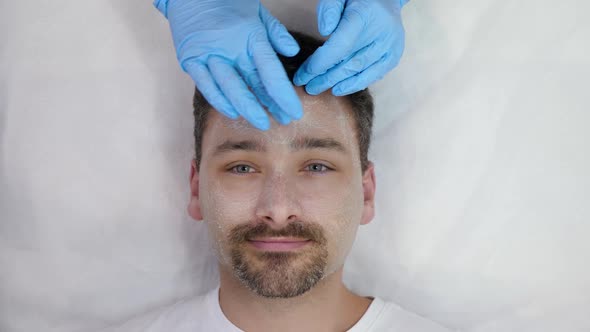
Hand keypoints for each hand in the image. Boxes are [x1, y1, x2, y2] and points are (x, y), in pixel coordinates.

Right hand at [153, 0, 302, 129]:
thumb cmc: (228, 2)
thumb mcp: (258, 12)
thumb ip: (276, 33)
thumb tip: (293, 51)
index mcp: (250, 35)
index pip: (270, 71)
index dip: (283, 95)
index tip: (295, 112)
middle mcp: (229, 47)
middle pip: (251, 84)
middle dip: (269, 106)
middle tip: (284, 121)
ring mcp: (208, 54)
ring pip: (229, 89)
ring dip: (247, 109)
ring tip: (262, 123)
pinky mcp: (190, 60)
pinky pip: (206, 86)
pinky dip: (220, 101)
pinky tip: (234, 113)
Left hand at [294, 0, 407, 95]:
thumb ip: (329, 9)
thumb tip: (324, 32)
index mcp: (365, 15)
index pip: (340, 46)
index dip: (320, 63)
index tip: (303, 74)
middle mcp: (381, 33)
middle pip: (349, 62)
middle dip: (325, 77)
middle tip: (307, 86)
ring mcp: (390, 46)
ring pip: (360, 72)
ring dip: (337, 84)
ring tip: (318, 89)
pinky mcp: (393, 56)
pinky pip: (374, 76)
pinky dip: (355, 84)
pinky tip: (339, 89)